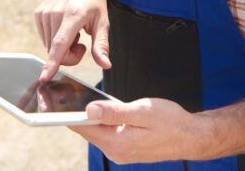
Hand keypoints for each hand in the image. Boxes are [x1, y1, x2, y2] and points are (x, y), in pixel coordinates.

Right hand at [34, 0, 110, 80]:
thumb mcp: (103, 21)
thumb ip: (101, 45)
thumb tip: (105, 64)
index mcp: (73, 15)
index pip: (60, 44)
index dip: (53, 63)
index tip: (44, 77)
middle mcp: (55, 13)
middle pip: (57, 51)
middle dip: (70, 55)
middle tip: (82, 45)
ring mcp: (44, 12)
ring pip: (50, 47)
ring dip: (62, 47)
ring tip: (74, 31)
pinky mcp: (38, 13)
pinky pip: (45, 39)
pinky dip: (55, 39)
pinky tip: (64, 27)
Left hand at [71, 98, 216, 163]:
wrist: (192, 136)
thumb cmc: (171, 121)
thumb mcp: (143, 111)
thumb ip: (115, 111)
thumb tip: (89, 110)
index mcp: (117, 142)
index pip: (83, 127)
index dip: (66, 113)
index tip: (53, 99)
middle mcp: (115, 151)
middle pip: (86, 130)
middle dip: (73, 113)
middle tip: (60, 93)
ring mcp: (120, 152)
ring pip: (95, 132)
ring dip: (87, 117)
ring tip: (74, 98)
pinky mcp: (125, 148)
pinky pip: (105, 134)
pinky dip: (99, 122)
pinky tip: (97, 108)